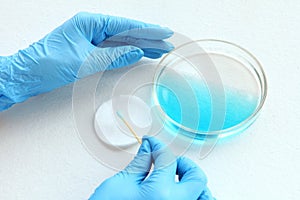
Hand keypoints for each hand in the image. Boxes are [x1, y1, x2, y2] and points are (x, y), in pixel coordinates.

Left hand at [0, 12, 172, 110]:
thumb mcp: (83, 61)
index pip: (125, 26)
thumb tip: (136, 52)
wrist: (27, 75)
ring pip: (122, 42)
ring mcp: (92, 39)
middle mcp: (92, 28)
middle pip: (126, 33)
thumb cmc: (47, 64)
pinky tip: (140, 54)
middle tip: (167, 44)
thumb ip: (112, 57)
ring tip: (159, 50)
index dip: (147, 30)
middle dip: (148, 39)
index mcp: (90, 23)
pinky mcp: (90, 51)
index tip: (164, 32)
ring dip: (141, 47)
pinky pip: (114, 50)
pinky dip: (128, 53)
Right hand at [89, 137, 213, 199]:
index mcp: (160, 193)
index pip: (167, 158)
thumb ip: (139, 163)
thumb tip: (148, 148)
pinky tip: (182, 195)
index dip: (157, 145)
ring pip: (205, 197)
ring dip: (195, 184)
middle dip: (184, 164)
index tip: (151, 143)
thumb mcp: (120, 184)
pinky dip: (195, 199)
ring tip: (179, 180)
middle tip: (170, 162)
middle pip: (197, 177)